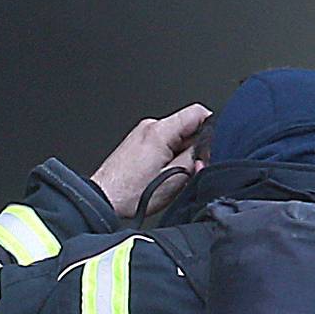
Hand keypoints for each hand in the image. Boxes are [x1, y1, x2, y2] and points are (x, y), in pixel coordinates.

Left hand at [90, 103, 211, 218]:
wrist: (103, 200)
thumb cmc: (131, 194)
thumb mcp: (175, 179)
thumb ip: (196, 158)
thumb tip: (207, 149)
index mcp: (160, 131)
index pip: (198, 112)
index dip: (211, 128)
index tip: (212, 146)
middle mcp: (149, 126)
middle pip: (186, 126)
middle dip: (194, 147)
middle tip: (189, 169)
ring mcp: (141, 134)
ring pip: (174, 137)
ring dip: (180, 153)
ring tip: (170, 174)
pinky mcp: (136, 143)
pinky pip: (161, 143)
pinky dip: (167, 156)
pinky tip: (159, 173)